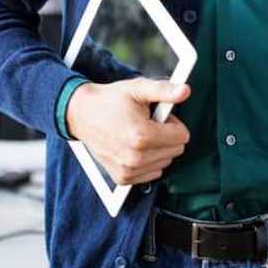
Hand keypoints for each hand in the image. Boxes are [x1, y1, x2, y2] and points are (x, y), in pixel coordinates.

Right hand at [64, 78, 190, 184]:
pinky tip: (133, 148)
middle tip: (147, 123)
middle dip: (166, 136)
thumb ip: (164, 90)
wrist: (82, 114)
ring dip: (157, 149)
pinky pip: (152, 173)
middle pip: (175, 150)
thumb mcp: (138, 89)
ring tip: (138, 134)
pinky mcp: (123, 178)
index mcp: (142, 136)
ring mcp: (129, 170)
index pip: (182, 136)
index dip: (172, 122)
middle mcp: (136, 157)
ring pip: (165, 162)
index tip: (158, 116)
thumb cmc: (110, 100)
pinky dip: (148, 161)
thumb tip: (185, 90)